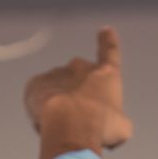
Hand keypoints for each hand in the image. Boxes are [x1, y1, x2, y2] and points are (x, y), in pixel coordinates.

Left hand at [25, 26, 132, 158]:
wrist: (72, 127)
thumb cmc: (101, 127)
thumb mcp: (121, 128)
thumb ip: (116, 120)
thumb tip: (111, 125)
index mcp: (106, 74)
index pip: (110, 52)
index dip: (108, 41)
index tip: (105, 30)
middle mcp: (81, 67)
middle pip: (78, 80)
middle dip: (77, 97)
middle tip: (78, 121)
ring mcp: (57, 73)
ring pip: (56, 92)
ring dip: (58, 107)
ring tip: (64, 127)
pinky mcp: (36, 84)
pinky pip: (37, 99)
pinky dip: (40, 112)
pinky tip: (48, 125)